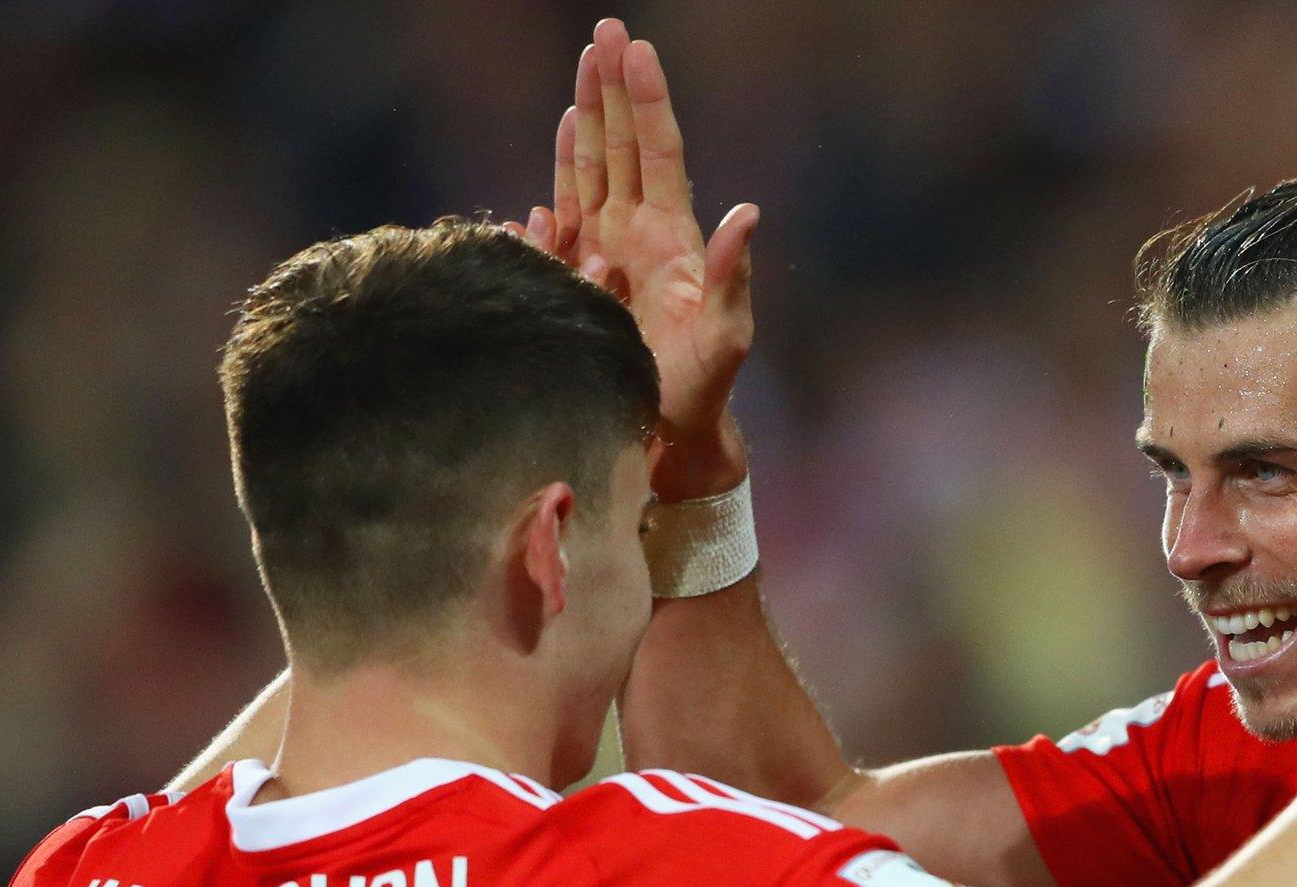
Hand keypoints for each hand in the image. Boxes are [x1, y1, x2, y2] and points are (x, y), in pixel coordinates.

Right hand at [506, 19, 759, 499]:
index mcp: (672, 236)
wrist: (671, 436)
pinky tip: (547, 174)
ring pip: (591, 175)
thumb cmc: (704, 388)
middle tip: (603, 32)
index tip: (634, 47)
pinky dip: (552, 197)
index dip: (645, 99)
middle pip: (622, 147)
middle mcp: (639, 236)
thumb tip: (749, 213)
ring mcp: (608, 257)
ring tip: (580, 75)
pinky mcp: (580, 286)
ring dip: (584, 125)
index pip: (657, 151)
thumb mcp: (727, 333)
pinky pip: (561, 231)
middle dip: (610, 90)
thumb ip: (733, 276)